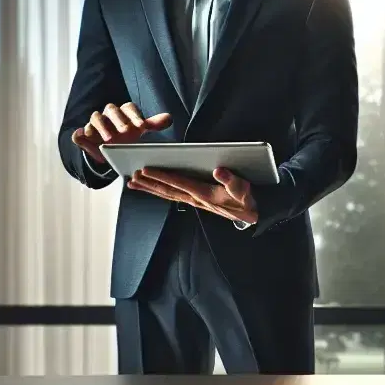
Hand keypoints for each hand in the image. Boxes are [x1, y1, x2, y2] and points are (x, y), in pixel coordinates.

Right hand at [71, 102, 172, 159]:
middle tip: (126, 132)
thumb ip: (153, 124)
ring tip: (109, 138)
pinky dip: (79, 135)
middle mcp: (109, 115)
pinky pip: (79, 133)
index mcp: (124, 112)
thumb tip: (169, 118)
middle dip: (119, 120)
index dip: (135, 116)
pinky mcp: (84, 135)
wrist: (112, 150)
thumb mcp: (140, 132)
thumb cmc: (128, 138)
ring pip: (96, 118)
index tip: (142, 126)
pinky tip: (81, 136)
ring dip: (102, 127)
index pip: (129, 108)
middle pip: (112, 110)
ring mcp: (95, 124)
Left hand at [127, 166, 257, 224]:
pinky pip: (172, 195)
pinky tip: (150, 187)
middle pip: (167, 190)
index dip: (161, 176)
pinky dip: (159, 191)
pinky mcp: (195, 200)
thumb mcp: (244, 190)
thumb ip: (232, 181)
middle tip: (132, 177)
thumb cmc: (246, 201)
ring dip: (149, 188)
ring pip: (167, 194)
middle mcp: (195, 199)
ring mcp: (193, 201)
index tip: (146, 170)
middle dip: (149, 183)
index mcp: (204, 194)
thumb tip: (219, 170)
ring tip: (133, 183)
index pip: (178, 183)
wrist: (252, 214)